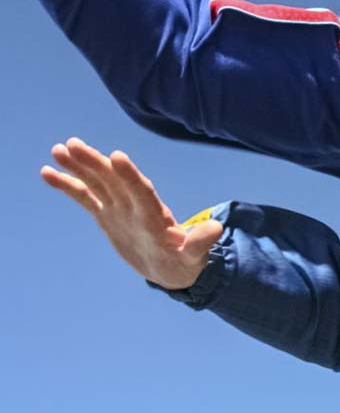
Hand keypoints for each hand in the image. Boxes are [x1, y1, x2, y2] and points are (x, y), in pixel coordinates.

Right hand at [40, 138, 221, 289]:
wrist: (171, 268)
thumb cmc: (185, 262)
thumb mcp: (194, 256)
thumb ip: (200, 243)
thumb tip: (218, 229)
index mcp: (155, 215)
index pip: (142, 191)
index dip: (130, 176)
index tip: (117, 157)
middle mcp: (135, 206)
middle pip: (114, 181)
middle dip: (95, 163)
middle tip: (74, 144)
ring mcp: (119, 208)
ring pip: (98, 183)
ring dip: (79, 167)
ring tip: (59, 149)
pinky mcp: (106, 214)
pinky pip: (85, 197)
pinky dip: (68, 185)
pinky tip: (48, 171)